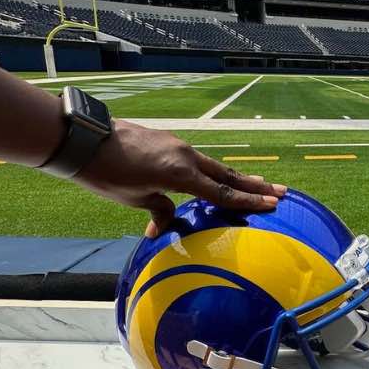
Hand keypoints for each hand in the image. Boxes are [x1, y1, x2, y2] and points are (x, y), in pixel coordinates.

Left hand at [73, 120, 286, 233]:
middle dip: (254, 185)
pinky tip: (214, 177)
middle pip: (228, 175)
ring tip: (257, 184)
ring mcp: (180, 147)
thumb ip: (158, 209)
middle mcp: (188, 157)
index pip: (222, 193)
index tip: (272, 204)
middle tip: (281, 191)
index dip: (248, 201)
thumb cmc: (108, 175)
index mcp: (182, 175)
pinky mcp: (170, 142)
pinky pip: (198, 161)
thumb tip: (163, 226)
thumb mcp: (134, 199)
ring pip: (215, 166)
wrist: (87, 142)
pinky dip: (214, 171)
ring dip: (237, 177)